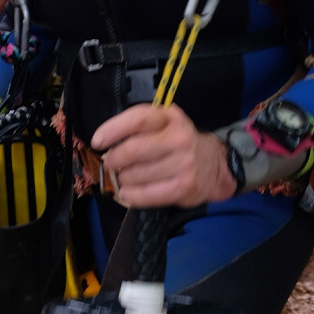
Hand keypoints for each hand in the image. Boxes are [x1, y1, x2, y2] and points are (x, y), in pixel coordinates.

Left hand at [89, 104, 233, 208]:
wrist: (215, 165)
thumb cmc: (179, 143)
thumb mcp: (164, 124)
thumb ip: (138, 128)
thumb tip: (105, 145)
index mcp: (170, 117)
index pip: (138, 119)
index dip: (112, 130)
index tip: (98, 141)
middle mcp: (179, 138)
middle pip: (133, 149)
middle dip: (114, 159)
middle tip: (111, 164)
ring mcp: (184, 164)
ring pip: (136, 175)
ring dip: (122, 179)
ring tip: (125, 177)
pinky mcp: (184, 187)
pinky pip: (146, 195)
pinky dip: (130, 195)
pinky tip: (128, 192)